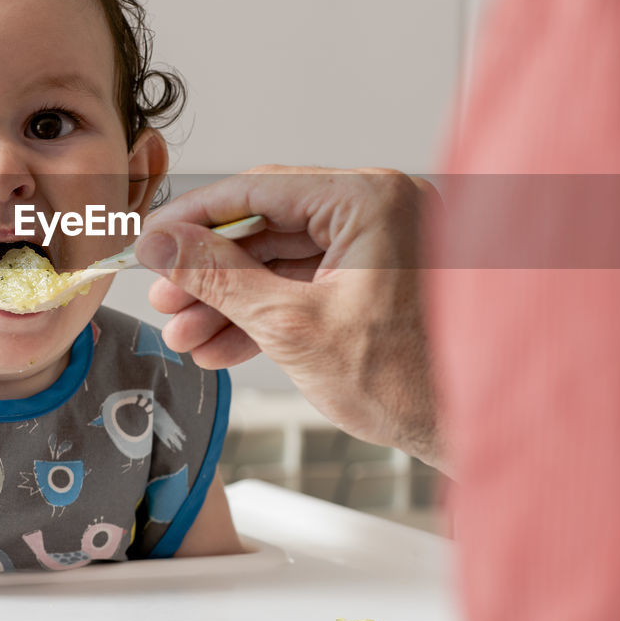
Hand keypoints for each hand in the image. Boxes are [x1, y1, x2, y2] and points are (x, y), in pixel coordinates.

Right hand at [135, 166, 446, 471]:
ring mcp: (382, 245)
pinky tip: (220, 346)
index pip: (258, 188)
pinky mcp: (378, 280)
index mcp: (370, 198)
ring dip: (229, 300)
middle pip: (266, 226)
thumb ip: (218, 278)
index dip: (192, 217)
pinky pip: (305, 284)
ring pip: (280, 261)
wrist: (470, 431)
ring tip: (183, 336)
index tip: (149, 240)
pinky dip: (263, 315)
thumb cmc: (408, 381)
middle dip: (208, 272)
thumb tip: (161, 245)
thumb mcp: (291, 326)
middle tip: (163, 300)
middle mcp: (380, 208)